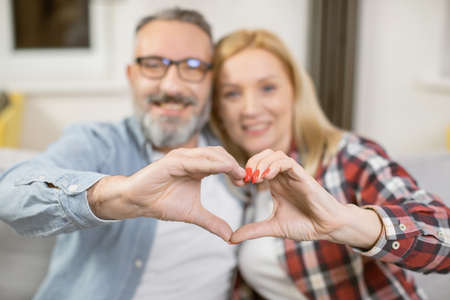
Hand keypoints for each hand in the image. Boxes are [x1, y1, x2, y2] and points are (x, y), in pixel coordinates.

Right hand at [88, 146, 244, 241]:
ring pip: (210, 153)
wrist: (138, 202)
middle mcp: (191, 158)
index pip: (222, 161)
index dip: (235, 169)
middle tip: (244, 178)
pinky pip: (195, 160)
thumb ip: (212, 222)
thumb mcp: (193, 214)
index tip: (245, 182)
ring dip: (226, 162)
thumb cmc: (162, 203)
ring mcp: (181, 157)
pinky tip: (223, 169)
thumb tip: (230, 236)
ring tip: (238, 174)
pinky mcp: (172, 161)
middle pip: (219, 154)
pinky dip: (211, 163)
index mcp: (197, 167)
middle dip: (234, 164)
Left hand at [231, 149, 381, 248]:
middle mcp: (283, 176)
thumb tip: (231, 239)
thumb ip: (253, 230)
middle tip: (246, 178)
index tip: (239, 184)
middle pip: (264, 155)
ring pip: (275, 154)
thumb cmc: (304, 225)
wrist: (326, 228)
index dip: (245, 170)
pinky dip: (275, 165)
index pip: (257, 166)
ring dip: (262, 162)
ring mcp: (293, 175)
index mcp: (275, 184)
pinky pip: (287, 161)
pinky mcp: (303, 176)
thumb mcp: (273, 227)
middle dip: (251, 162)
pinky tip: (266, 177)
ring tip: (255, 178)